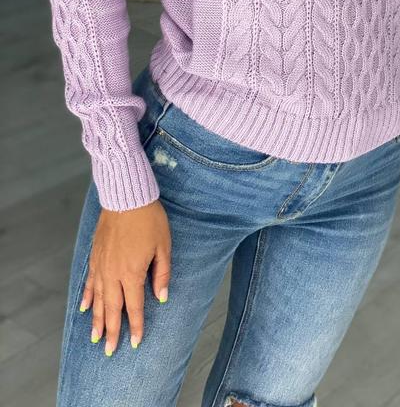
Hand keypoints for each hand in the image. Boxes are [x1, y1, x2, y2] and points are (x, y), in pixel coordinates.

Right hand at [79, 200, 170, 355]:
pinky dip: (88, 296)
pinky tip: (86, 308)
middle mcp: (113, 273)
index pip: (133, 307)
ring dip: (97, 319)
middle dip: (112, 331)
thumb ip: (162, 274)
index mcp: (132, 273)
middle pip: (112, 309)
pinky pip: (90, 281)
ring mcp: (101, 265)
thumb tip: (161, 297)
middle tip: (110, 351)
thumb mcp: (164, 246)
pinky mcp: (95, 256)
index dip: (135, 326)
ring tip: (96, 337)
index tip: (135, 343)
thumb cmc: (149, 220)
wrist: (127, 196)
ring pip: (98, 299)